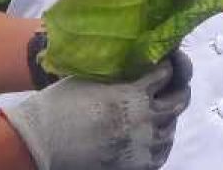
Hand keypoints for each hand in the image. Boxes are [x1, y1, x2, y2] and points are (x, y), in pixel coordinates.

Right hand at [3, 50, 191, 169]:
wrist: (43, 140)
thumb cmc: (60, 104)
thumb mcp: (89, 78)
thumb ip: (116, 75)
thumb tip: (130, 66)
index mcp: (132, 93)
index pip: (165, 74)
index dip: (166, 66)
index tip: (163, 63)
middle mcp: (143, 118)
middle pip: (177, 103)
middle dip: (178, 91)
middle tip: (174, 87)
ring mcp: (141, 145)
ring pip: (170, 130)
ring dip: (169, 119)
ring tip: (163, 114)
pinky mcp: (134, 165)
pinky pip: (159, 155)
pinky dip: (160, 145)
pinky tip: (155, 139)